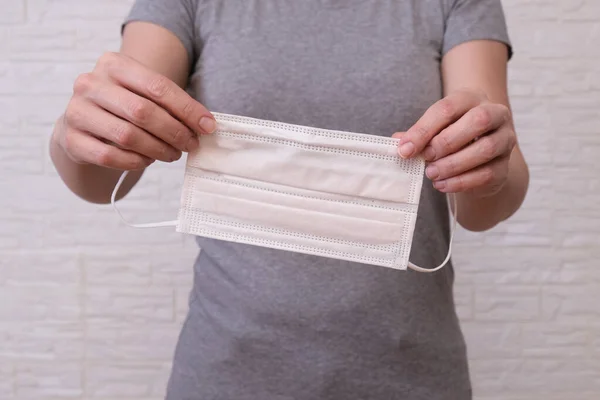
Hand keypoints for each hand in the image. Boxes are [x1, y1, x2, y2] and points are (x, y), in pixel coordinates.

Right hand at [54, 52, 215, 169]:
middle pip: (143, 112)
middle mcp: (90, 83)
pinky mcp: (72, 139)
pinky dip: (135, 162)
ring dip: (158, 149)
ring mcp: (77, 111)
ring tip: (172, 154)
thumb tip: (206, 125)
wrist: (84, 122)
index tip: (207, 127)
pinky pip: (111, 156)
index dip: (187, 109)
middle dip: (174, 132)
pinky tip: (147, 160)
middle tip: (190, 145)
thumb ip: (172, 104)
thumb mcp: (145, 94)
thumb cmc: (124, 106)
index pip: (158, 86)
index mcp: (113, 64)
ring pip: (127, 136)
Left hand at [393, 89, 515, 197]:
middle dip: (447, 142)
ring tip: (431, 173)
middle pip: (478, 120)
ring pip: (486, 148)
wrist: (479, 158)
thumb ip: (418, 135)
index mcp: (471, 99)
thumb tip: (399, 143)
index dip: (424, 129)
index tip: (405, 149)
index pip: (448, 108)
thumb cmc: (452, 137)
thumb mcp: (434, 130)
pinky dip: (461, 182)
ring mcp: (505, 139)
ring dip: (454, 164)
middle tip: (426, 158)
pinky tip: (442, 185)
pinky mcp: (505, 165)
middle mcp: (495, 114)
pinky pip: (487, 173)